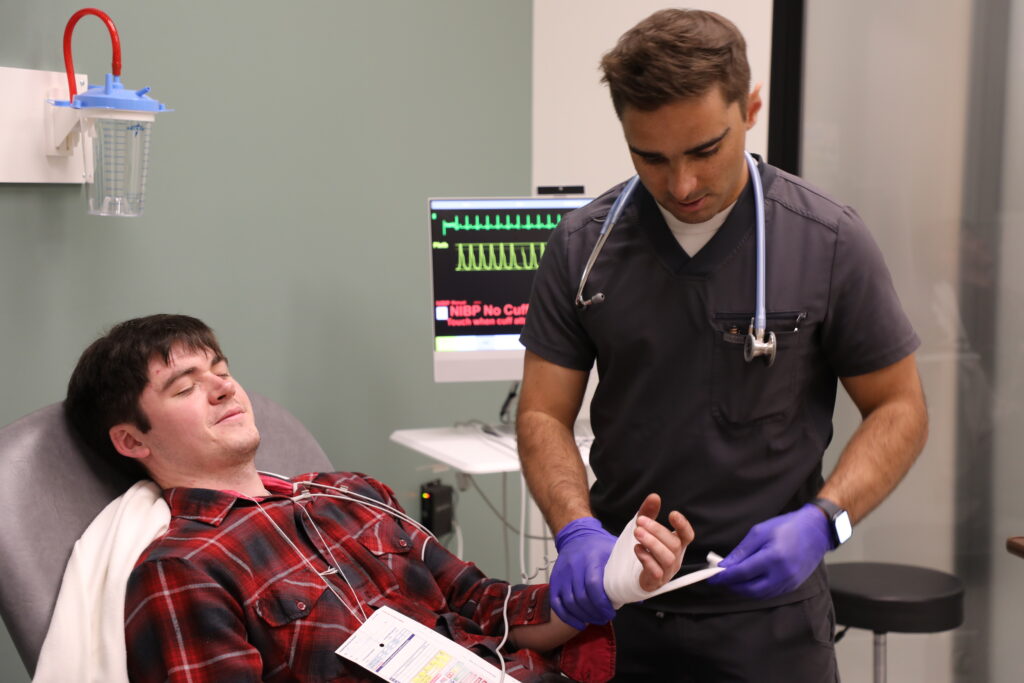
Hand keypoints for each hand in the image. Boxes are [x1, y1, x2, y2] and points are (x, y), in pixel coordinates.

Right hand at [550, 517, 616, 629]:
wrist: (576, 536)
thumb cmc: (598, 546)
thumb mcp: (615, 553)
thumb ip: (626, 572)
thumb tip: (640, 594)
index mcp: (591, 558)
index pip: (593, 585)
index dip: (602, 603)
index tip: (611, 612)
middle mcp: (574, 565)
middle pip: (581, 597)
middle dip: (594, 613)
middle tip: (605, 617)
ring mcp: (562, 573)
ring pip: (569, 602)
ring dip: (583, 616)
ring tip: (595, 619)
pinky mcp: (555, 580)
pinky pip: (557, 603)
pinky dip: (567, 616)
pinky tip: (579, 623)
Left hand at [632, 493, 693, 592]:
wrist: (640, 576)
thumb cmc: (648, 550)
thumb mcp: (646, 529)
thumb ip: (649, 513)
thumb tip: (654, 496)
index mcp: (677, 544)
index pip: (687, 535)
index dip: (683, 525)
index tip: (673, 514)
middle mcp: (675, 557)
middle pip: (674, 544)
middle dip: (657, 530)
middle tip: (640, 521)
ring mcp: (667, 570)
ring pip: (667, 557)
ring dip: (652, 544)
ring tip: (637, 533)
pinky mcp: (656, 580)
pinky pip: (655, 571)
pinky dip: (646, 559)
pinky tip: (637, 549)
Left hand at [706, 503, 831, 598]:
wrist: (816, 530)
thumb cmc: (787, 527)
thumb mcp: (759, 532)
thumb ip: (741, 551)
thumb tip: (724, 565)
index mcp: (773, 558)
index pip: (742, 573)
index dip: (724, 577)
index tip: (711, 576)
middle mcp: (782, 574)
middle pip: (749, 589)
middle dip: (731, 586)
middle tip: (719, 579)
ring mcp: (789, 582)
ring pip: (759, 595)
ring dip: (742, 590)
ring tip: (731, 581)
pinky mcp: (792, 586)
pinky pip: (770, 593)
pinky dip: (756, 590)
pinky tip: (747, 582)